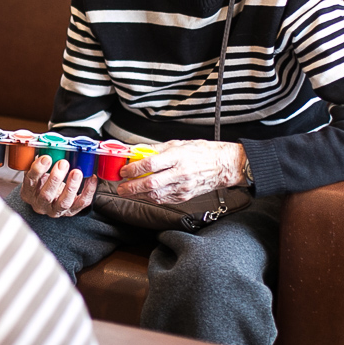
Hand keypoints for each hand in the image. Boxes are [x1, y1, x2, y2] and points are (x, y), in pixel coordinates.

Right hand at [20, 154, 97, 217]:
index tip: (46, 157)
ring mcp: (55, 210)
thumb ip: (41, 161)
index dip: (38, 169)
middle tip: (63, 163)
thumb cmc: (42, 183)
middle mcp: (40, 204)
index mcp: (28, 193)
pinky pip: (81, 203)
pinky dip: (88, 191)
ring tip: (77, 172)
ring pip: (64, 202)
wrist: (49, 198)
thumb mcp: (37, 172)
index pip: (30, 182)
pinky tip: (91, 179)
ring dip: (71, 186)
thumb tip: (48, 145)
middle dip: (56, 178)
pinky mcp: (70, 212)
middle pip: (46, 195)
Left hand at [115, 140, 244, 204]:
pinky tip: (144, 194)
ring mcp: (183, 187)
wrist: (222, 165)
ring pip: (156, 195)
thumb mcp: (177, 144)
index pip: (151, 164)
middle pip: (151, 183)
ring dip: (138, 195)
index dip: (134, 168)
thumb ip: (155, 149)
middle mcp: (181, 173)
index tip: (124, 170)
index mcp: (178, 157)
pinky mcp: (185, 197)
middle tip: (121, 187)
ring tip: (128, 191)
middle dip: (132, 187)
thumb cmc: (201, 152)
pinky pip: (164, 200)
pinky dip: (151, 198)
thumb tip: (136, 151)